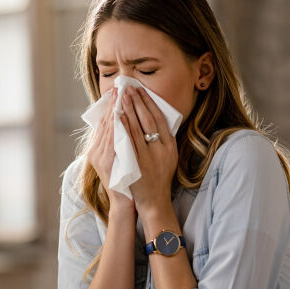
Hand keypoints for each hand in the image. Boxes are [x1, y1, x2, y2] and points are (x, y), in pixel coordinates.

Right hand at [86, 88, 134, 213]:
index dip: (111, 105)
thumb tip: (124, 122)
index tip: (118, 90)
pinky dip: (117, 128)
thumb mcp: (120, 157)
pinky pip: (112, 142)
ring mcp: (99, 158)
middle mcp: (95, 152)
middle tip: (120, 86)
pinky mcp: (106, 164)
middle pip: (105, 123)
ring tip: (122, 95)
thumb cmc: (126, 179)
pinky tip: (122, 116)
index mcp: (97, 149)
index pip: (105, 122)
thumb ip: (119, 142)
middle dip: (113, 103)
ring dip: (115, 111)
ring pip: (107, 129)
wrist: (125, 201)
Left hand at [117, 86, 177, 217]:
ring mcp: (150, 156)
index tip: (141, 90)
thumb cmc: (159, 177)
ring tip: (122, 96)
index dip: (149, 102)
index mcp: (170, 145)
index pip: (159, 118)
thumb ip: (163, 139)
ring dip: (129, 110)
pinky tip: (118, 117)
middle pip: (149, 119)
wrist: (154, 200)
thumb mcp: (168, 156)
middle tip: (128, 87)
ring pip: (138, 128)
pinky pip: (129, 142)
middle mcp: (162, 149)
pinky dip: (124, 128)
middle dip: (138, 101)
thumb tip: (154, 118)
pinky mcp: (138, 164)